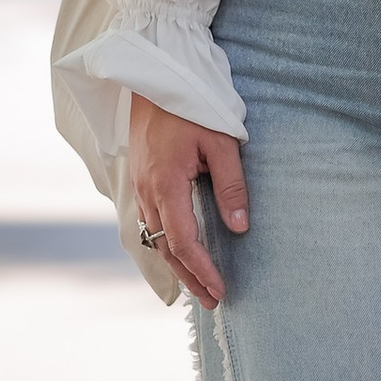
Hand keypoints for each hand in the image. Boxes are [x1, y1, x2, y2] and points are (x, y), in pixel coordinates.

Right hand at [127, 93, 248, 311]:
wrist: (154, 79)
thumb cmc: (192, 106)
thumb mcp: (221, 142)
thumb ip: (231, 185)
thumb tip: (240, 227)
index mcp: (166, 185)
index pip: (184, 242)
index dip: (202, 270)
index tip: (220, 290)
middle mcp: (147, 192)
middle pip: (166, 249)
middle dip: (189, 278)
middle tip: (212, 301)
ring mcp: (140, 187)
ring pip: (155, 238)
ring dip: (177, 264)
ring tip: (198, 285)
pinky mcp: (141, 181)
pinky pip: (150, 223)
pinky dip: (165, 245)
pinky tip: (179, 252)